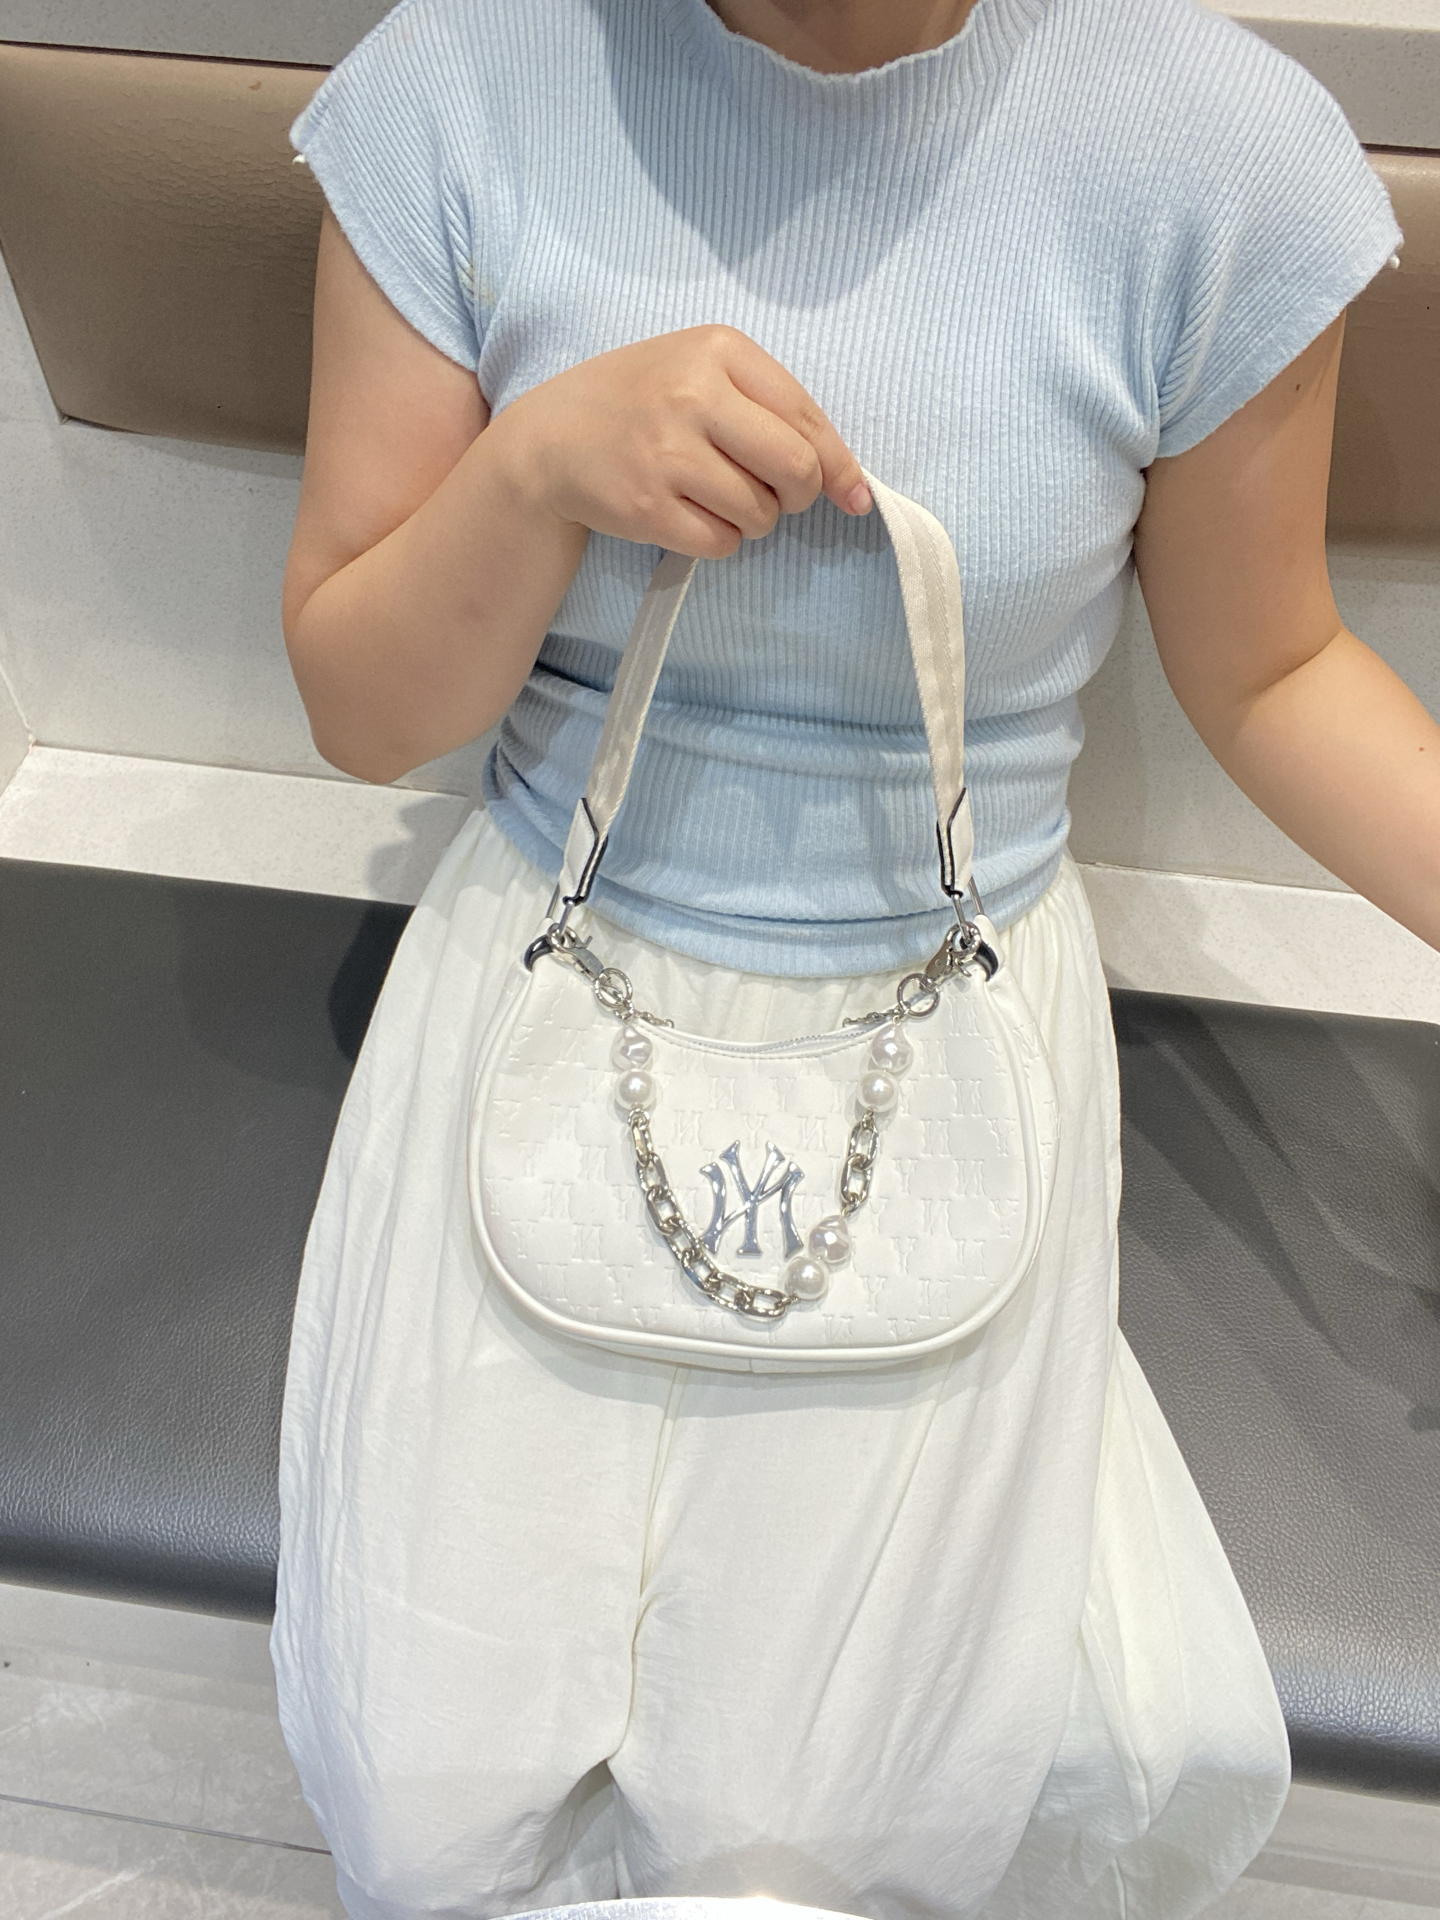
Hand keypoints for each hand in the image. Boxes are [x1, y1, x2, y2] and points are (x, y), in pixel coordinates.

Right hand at [492, 325, 872, 556]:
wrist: (550, 437)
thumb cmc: (642, 403)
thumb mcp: (702, 373)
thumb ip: (776, 412)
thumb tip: (853, 487)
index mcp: (716, 349)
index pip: (806, 416)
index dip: (837, 465)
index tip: (851, 494)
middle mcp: (692, 395)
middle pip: (795, 468)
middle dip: (798, 496)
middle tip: (777, 498)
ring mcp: (666, 453)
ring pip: (760, 513)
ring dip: (753, 519)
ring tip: (716, 497)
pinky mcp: (646, 506)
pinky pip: (721, 542)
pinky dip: (719, 539)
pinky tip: (690, 514)